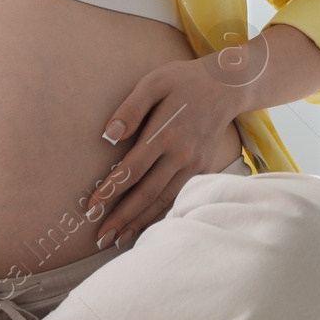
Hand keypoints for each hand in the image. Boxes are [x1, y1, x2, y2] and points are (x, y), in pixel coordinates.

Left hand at [82, 54, 246, 248]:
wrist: (228, 86)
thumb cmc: (184, 81)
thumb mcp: (154, 82)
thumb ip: (131, 108)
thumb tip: (108, 135)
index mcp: (164, 134)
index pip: (132, 170)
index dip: (110, 191)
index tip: (91, 207)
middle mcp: (181, 155)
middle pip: (147, 194)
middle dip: (121, 218)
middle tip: (100, 237)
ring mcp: (194, 165)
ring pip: (164, 201)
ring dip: (140, 222)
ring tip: (118, 239)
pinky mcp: (203, 169)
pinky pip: (180, 197)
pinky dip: (163, 215)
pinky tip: (148, 226)